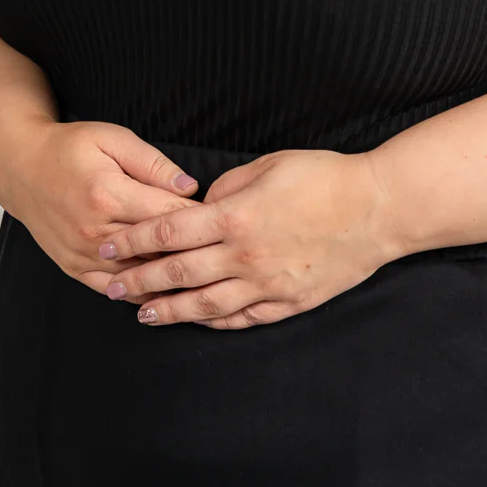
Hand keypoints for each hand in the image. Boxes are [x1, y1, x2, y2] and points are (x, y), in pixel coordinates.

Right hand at [0, 119, 203, 300]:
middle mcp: (95, 232)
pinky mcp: (73, 268)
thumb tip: (190, 187)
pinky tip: (161, 292)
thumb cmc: (70, 148)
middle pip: (156, 251)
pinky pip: (112, 290)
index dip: (200, 220)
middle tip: (218, 251)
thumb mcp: (114, 139)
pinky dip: (138, 293)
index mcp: (108, 195)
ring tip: (199, 277)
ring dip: (168, 279)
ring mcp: (82, 254)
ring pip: (137, 278)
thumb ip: (154, 164)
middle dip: (190, 252)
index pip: (168, 217)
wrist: (22, 168)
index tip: (222, 220)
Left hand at [98, 147, 402, 329]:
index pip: (169, 232)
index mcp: (237, 216)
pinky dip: (213, 322)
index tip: (108, 247)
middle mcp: (245, 256)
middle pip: (178, 273)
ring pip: (205, 305)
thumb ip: (229, 186)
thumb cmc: (325, 177)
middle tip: (111, 288)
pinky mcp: (287, 302)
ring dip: (169, 311)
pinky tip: (197, 320)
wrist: (377, 209)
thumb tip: (203, 206)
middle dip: (139, 281)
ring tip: (143, 315)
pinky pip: (241, 318)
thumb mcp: (270, 165)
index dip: (134, 241)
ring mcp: (267, 285)